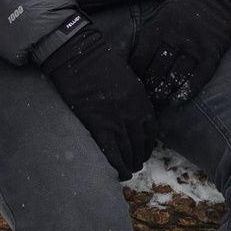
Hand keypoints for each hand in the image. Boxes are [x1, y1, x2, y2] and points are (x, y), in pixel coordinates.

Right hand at [40, 23, 156, 178]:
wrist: (80, 56)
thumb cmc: (100, 63)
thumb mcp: (127, 80)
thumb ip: (133, 99)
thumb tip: (132, 115)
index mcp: (141, 102)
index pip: (151, 132)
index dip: (148, 146)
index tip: (144, 151)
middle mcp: (133, 114)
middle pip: (140, 145)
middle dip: (138, 158)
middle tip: (135, 165)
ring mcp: (116, 121)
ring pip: (128, 152)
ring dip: (129, 165)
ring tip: (127, 172)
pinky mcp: (97, 126)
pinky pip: (110, 153)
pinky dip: (116, 167)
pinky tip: (118, 174)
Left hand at [126, 0, 230, 108]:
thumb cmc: (183, 10)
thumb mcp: (160, 17)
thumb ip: (149, 38)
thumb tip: (135, 63)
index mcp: (158, 29)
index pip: (141, 59)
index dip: (136, 76)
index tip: (134, 86)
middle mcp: (175, 39)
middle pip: (157, 71)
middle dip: (149, 88)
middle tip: (146, 100)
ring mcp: (194, 48)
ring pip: (176, 77)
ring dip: (165, 93)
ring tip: (159, 103)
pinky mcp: (211, 54)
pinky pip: (198, 77)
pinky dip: (187, 91)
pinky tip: (177, 101)